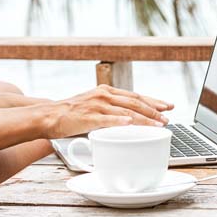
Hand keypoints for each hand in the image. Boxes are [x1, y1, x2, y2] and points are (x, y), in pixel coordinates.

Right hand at [43, 84, 173, 137]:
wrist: (48, 115)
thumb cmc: (72, 114)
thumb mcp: (95, 106)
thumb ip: (111, 110)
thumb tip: (130, 120)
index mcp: (107, 91)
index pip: (136, 95)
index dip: (154, 101)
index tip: (168, 106)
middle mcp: (104, 95)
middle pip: (135, 102)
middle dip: (154, 111)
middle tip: (168, 118)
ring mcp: (96, 105)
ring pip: (126, 111)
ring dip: (144, 118)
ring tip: (158, 124)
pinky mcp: (88, 116)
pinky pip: (107, 119)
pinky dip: (120, 121)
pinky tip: (130, 123)